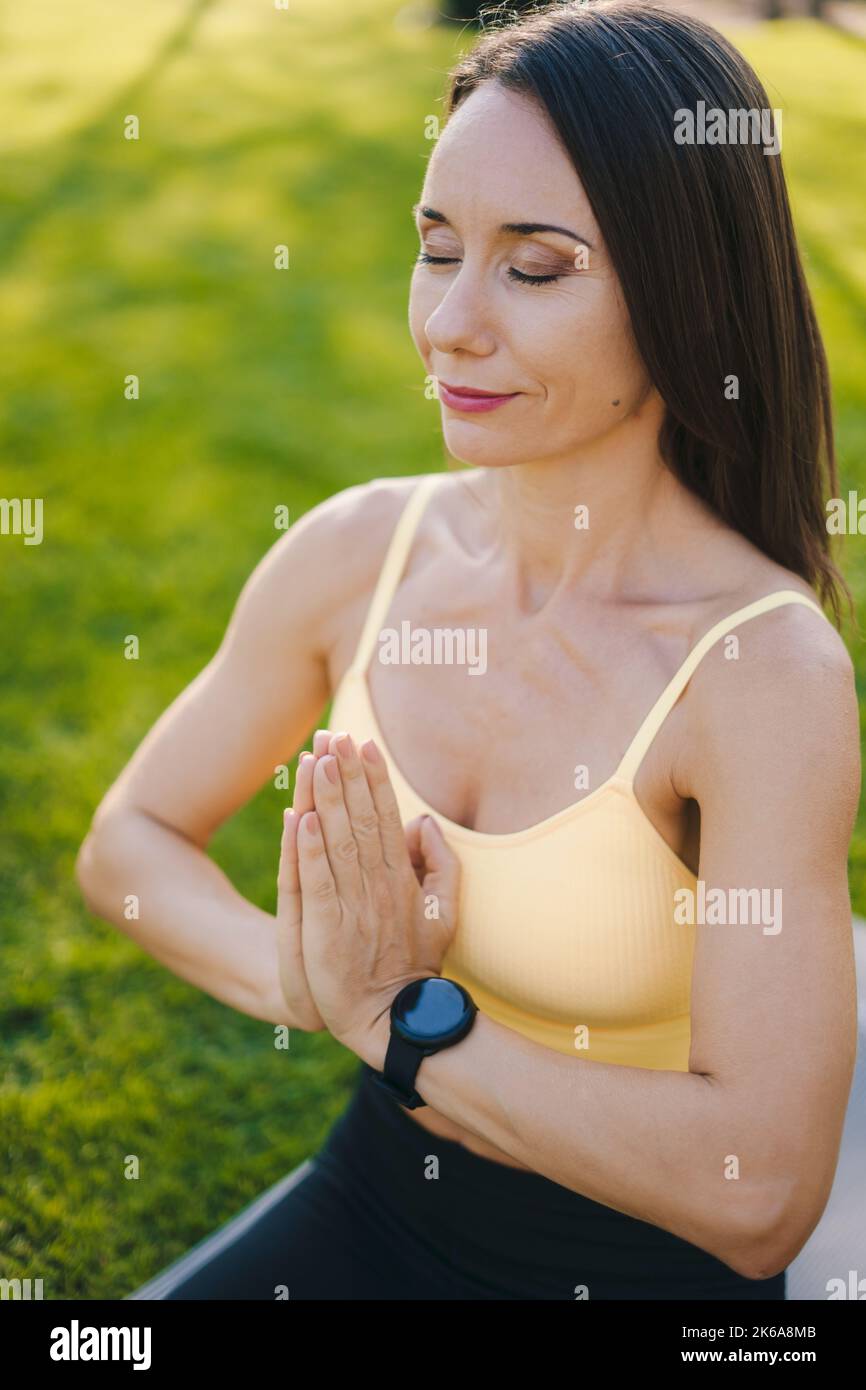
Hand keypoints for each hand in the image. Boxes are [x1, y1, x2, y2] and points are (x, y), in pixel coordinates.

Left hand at [280, 728, 460, 1067]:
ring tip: (319, 760)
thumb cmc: (414, 964)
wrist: (395, 1017)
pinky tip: (301, 819)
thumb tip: (427, 822)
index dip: (375, 781)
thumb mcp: (442, 912)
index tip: (365, 744)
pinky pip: (319, 883)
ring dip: (328, 800)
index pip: (387, 818)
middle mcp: (380, 885)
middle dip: (349, 776)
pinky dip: (310, 851)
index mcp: (403, 878)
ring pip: (339, 843)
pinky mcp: (329, 929)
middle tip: (336, 735)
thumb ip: (440, 864)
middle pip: (362, 820)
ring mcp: (355, 906)